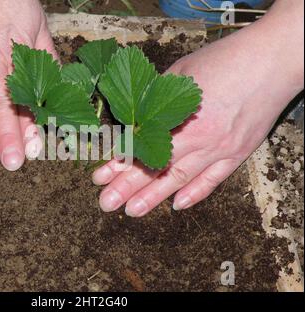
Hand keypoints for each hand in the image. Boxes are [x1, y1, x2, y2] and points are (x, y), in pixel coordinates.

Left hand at [92, 6, 303, 216]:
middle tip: (106, 202)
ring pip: (180, 180)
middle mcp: (199, 140)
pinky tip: (177, 205)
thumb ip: (158, 98)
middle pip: (156, 169)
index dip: (119, 162)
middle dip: (127, 187)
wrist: (273, 61)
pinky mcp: (237, 154)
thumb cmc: (225, 60)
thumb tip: (137, 117)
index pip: (142, 147)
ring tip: (131, 211)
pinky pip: (213, 181)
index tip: (101, 176)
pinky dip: (194, 194)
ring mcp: (219, 150)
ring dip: (153, 197)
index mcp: (181, 119)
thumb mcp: (181, 73)